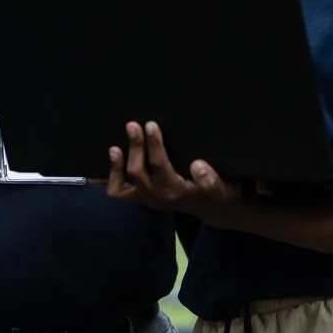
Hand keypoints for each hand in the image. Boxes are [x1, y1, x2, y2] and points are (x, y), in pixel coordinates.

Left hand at [104, 122, 238, 215]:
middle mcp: (156, 197)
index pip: (159, 166)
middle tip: (133, 125)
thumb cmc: (215, 193)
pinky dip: (112, 176)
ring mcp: (146, 198)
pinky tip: (113, 158)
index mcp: (174, 192)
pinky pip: (118, 192)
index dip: (153, 145)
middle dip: (135, 148)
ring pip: (121, 187)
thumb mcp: (220, 189)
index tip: (151, 125)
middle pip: (137, 173)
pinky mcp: (140, 197)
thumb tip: (197, 165)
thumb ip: (210, 181)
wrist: (211, 207)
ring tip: (115, 148)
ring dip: (116, 166)